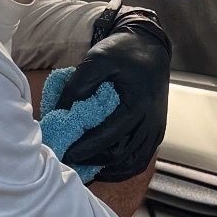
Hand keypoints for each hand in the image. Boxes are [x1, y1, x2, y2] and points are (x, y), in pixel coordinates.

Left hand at [56, 0, 170, 181]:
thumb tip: (60, 113)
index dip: (86, 148)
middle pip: (120, 154)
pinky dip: (123, 168)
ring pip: (132, 163)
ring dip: (108, 169)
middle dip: (93, 160)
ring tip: (85, 167)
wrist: (150, 47)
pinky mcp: (156, 133)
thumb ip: (78, 86)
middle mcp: (150, 121)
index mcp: (138, 105)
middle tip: (70, 160)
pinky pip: (141, 160)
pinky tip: (105, 167)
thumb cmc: (123, 52)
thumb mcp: (96, 60)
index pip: (109, 136)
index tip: (65, 152)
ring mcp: (156, 129)